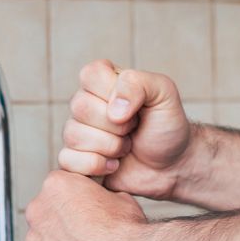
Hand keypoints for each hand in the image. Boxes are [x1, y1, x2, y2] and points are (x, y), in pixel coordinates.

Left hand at [23, 171, 147, 240]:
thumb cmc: (128, 230)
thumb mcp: (117, 197)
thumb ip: (96, 196)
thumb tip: (96, 202)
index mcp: (55, 184)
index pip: (56, 191)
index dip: (73, 205)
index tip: (84, 218)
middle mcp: (36, 208)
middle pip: (44, 216)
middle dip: (61, 226)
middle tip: (83, 240)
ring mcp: (31, 240)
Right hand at [58, 60, 195, 199]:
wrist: (173, 166)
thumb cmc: (167, 126)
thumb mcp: (164, 94)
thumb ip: (138, 84)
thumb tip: (113, 110)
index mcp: (104, 81)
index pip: (90, 74)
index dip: (113, 93)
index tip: (135, 106)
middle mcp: (86, 103)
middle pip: (80, 107)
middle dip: (116, 126)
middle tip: (133, 129)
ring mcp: (79, 132)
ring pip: (73, 135)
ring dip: (110, 147)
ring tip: (126, 147)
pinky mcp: (76, 159)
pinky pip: (67, 160)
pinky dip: (95, 165)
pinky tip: (114, 165)